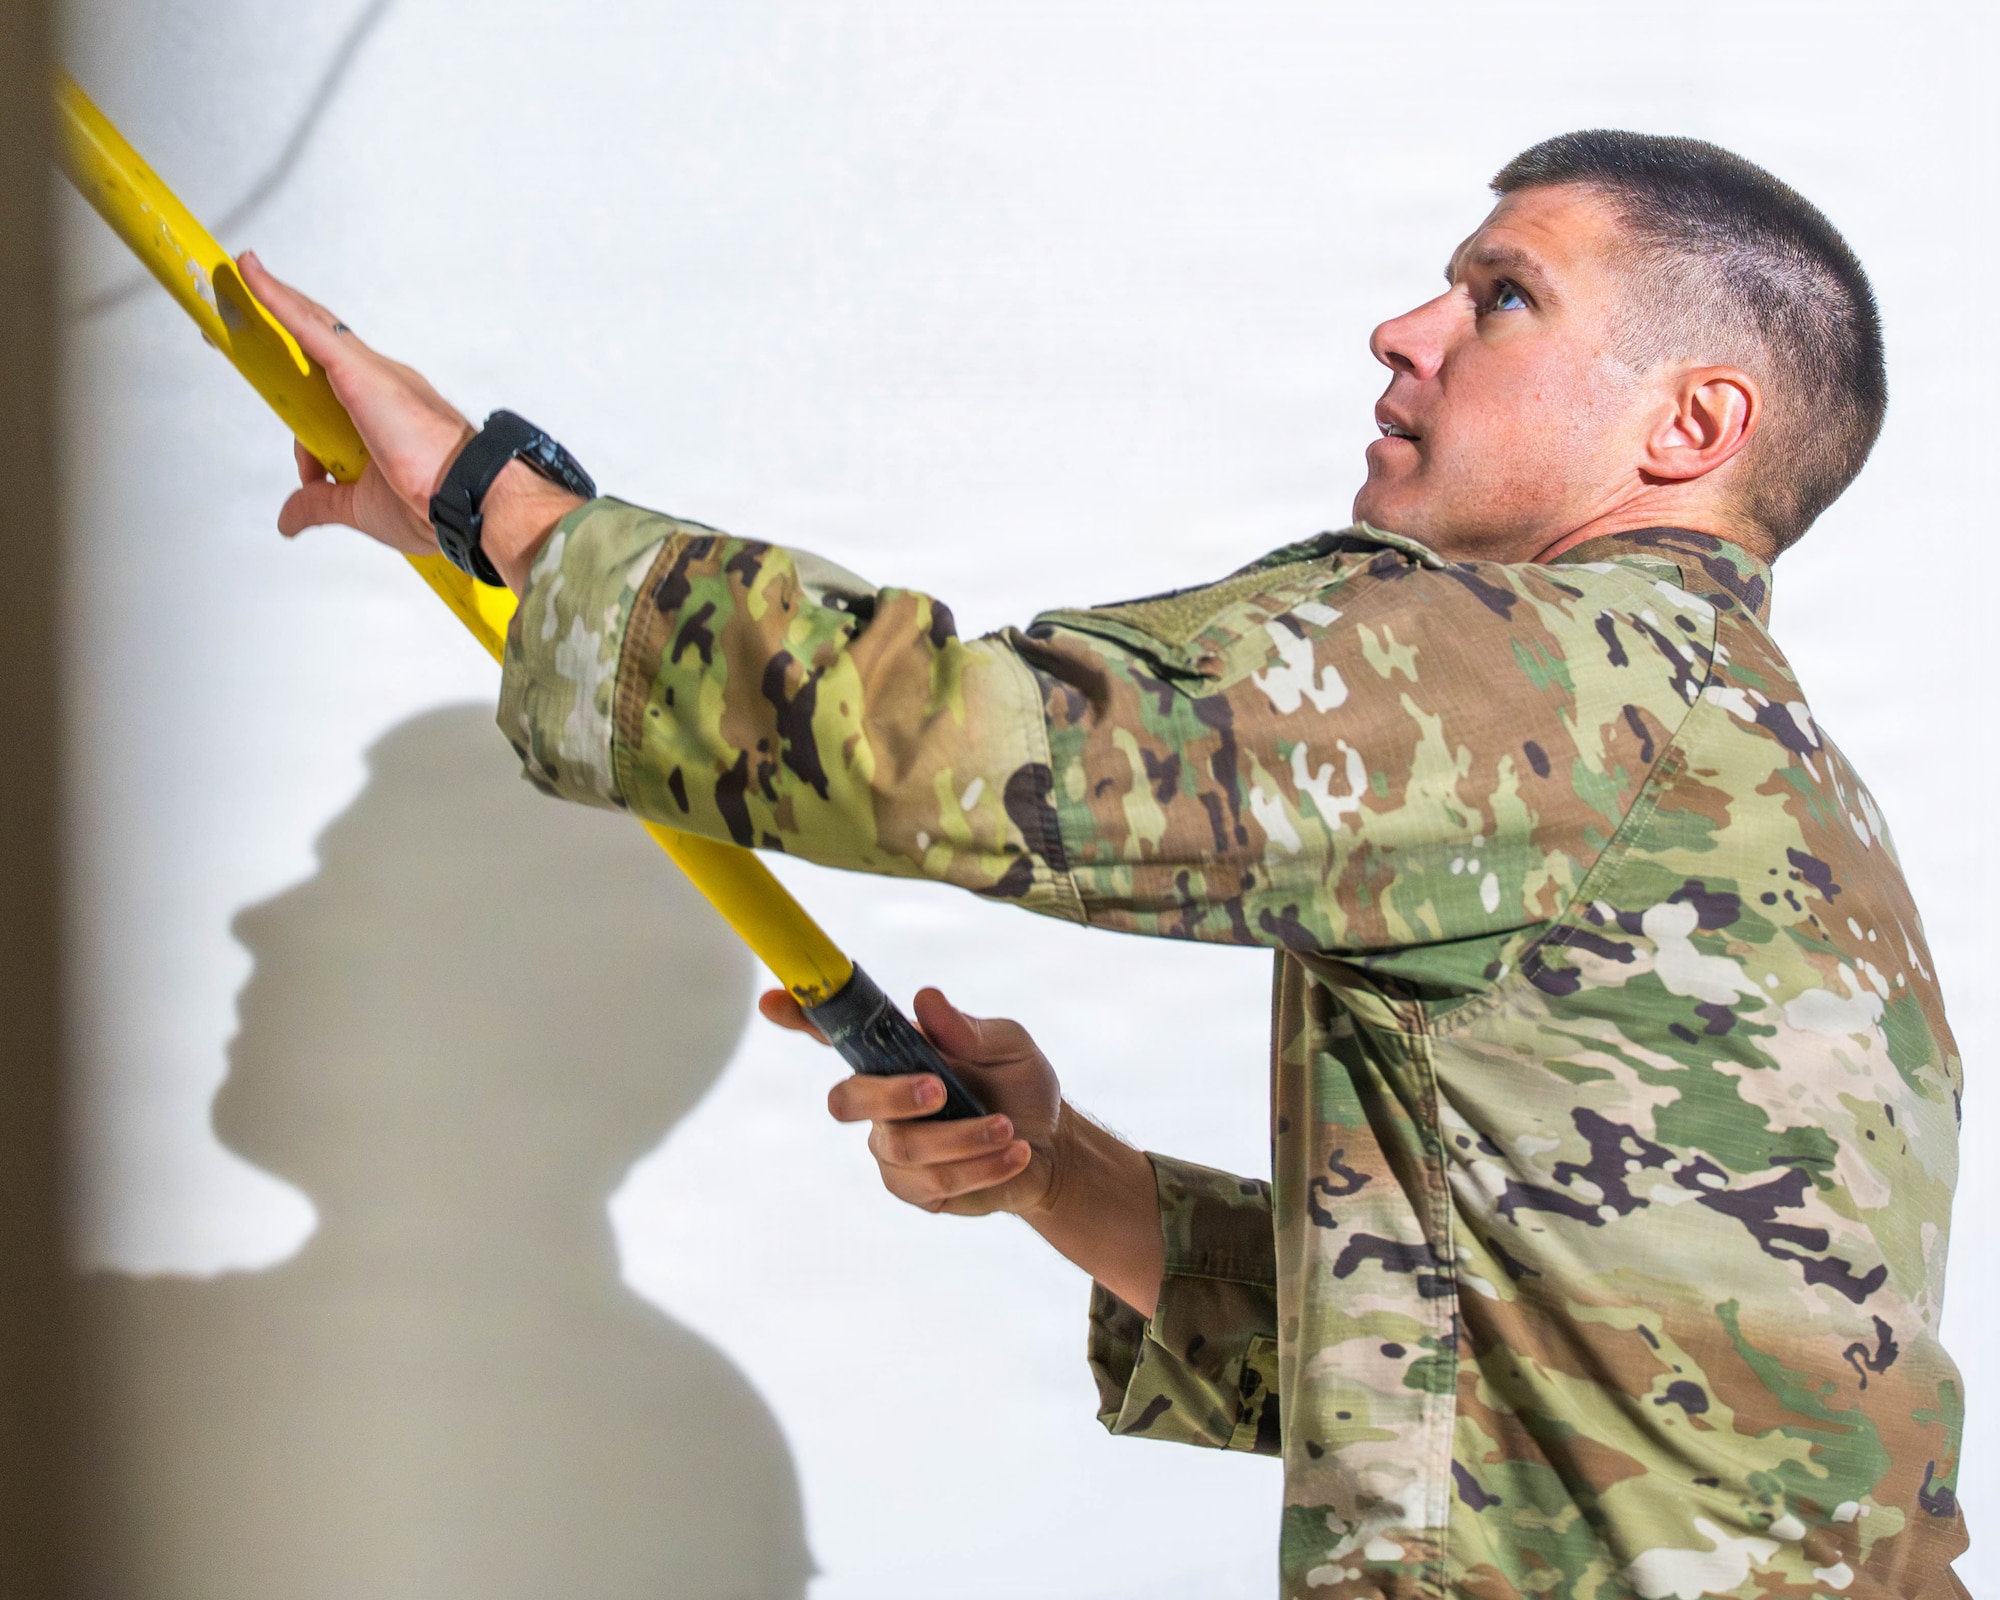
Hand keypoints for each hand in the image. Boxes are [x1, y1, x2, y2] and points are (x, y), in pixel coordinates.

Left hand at [239, 252, 584, 590]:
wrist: (464, 500)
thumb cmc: (432, 502)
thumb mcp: (358, 507)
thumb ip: (318, 503)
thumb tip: (289, 518)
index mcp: (385, 414)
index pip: (332, 393)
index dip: (300, 399)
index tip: (282, 410)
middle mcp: (381, 383)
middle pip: (318, 346)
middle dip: (278, 326)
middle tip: (234, 318)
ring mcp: (371, 373)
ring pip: (312, 326)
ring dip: (273, 302)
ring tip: (237, 272)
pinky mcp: (358, 371)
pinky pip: (308, 327)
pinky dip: (275, 298)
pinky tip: (250, 273)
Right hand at [762, 982, 1166, 1313]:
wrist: (1054, 1148)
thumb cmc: (1020, 1084)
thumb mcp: (1008, 1045)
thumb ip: (968, 1028)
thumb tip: (926, 1000)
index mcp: (894, 1054)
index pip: (833, 1034)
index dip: (797, 1017)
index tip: (772, 1001)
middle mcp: (880, 1100)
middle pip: (846, 1101)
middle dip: (891, 1096)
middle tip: (942, 1089)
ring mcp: (892, 1148)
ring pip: (901, 1148)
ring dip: (961, 1138)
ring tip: (1008, 1129)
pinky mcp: (914, 1190)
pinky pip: (932, 1184)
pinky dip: (979, 1167)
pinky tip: (1014, 1154)